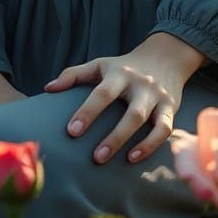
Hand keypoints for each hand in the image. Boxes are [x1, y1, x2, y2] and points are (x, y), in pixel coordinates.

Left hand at [44, 38, 194, 165]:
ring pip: (146, 121)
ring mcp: (157, 96)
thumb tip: (47, 88)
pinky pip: (164, 129)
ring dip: (129, 142)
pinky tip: (134, 158)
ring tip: (110, 161)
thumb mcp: (100, 65)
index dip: (87, 112)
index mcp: (119, 73)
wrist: (165, 56)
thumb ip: (73, 74)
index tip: (71, 131)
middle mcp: (140, 84)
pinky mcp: (170, 108)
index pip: (102, 93)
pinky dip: (151, 145)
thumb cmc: (124, 66)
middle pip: (129, 112)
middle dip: (113, 136)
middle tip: (94, 157)